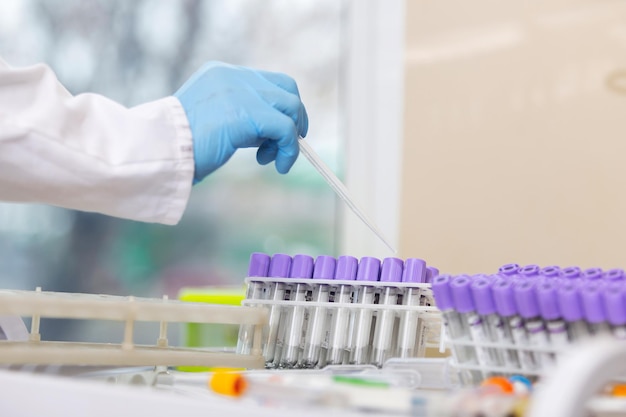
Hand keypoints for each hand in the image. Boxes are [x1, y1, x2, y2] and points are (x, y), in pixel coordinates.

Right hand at [174, 61, 308, 182]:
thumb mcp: (215, 121)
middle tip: (283, 148)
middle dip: (294, 121)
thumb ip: (243, 117)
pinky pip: (285, 128)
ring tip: (272, 160)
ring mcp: (239, 91)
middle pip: (287, 89)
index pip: (271, 82)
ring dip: (291, 139)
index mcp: (223, 74)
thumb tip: (277, 134)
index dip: (284, 109)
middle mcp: (233, 76)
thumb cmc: (180, 146)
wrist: (157, 152)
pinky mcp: (245, 114)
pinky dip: (289, 149)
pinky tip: (278, 165)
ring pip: (291, 108)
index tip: (282, 134)